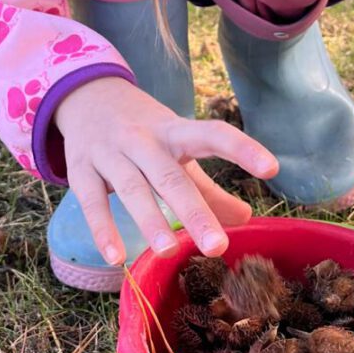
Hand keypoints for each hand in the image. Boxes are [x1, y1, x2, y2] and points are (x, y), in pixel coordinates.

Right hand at [55, 77, 279, 263]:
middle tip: (217, 246)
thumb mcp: (177, 147)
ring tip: (169, 251)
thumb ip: (208, 187)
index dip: (242, 148)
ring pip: (131, 188)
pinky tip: (116, 257)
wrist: (86, 95)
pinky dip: (102, 229)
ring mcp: (109, 152)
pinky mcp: (81, 167)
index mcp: (174, 132)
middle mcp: (142, 140)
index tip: (272, 169)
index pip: (212, 135)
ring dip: (149, 219)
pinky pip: (91, 201)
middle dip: (193, 210)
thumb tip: (246, 218)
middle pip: (169, 175)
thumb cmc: (143, 131)